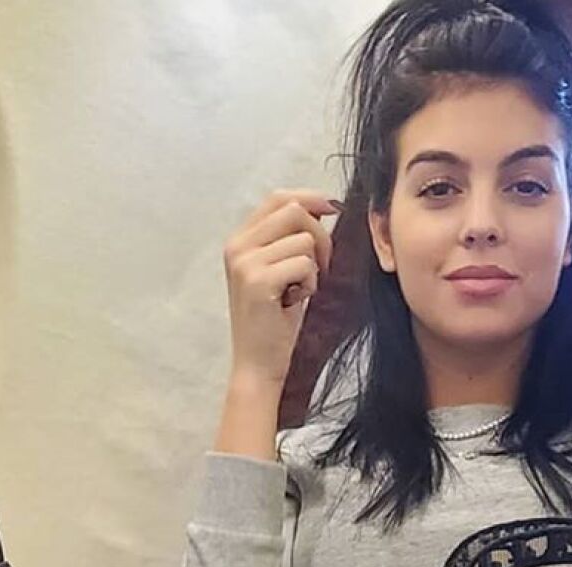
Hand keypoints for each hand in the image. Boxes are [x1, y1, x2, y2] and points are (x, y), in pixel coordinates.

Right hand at [223, 189, 338, 389]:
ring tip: (300, 289)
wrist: (257, 364)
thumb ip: (289, 238)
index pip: (278, 197)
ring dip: (314, 266)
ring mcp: (245, 263)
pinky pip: (304, 263)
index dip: (310, 198)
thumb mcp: (279, 271)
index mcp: (239, 240)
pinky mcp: (258, 281)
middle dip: (320, 235)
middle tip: (322, 266)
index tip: (334, 209)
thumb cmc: (274, 320)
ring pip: (304, 239)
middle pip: (294, 210)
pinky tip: (296, 300)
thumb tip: (322, 207)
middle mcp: (237, 247)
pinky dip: (310, 282)